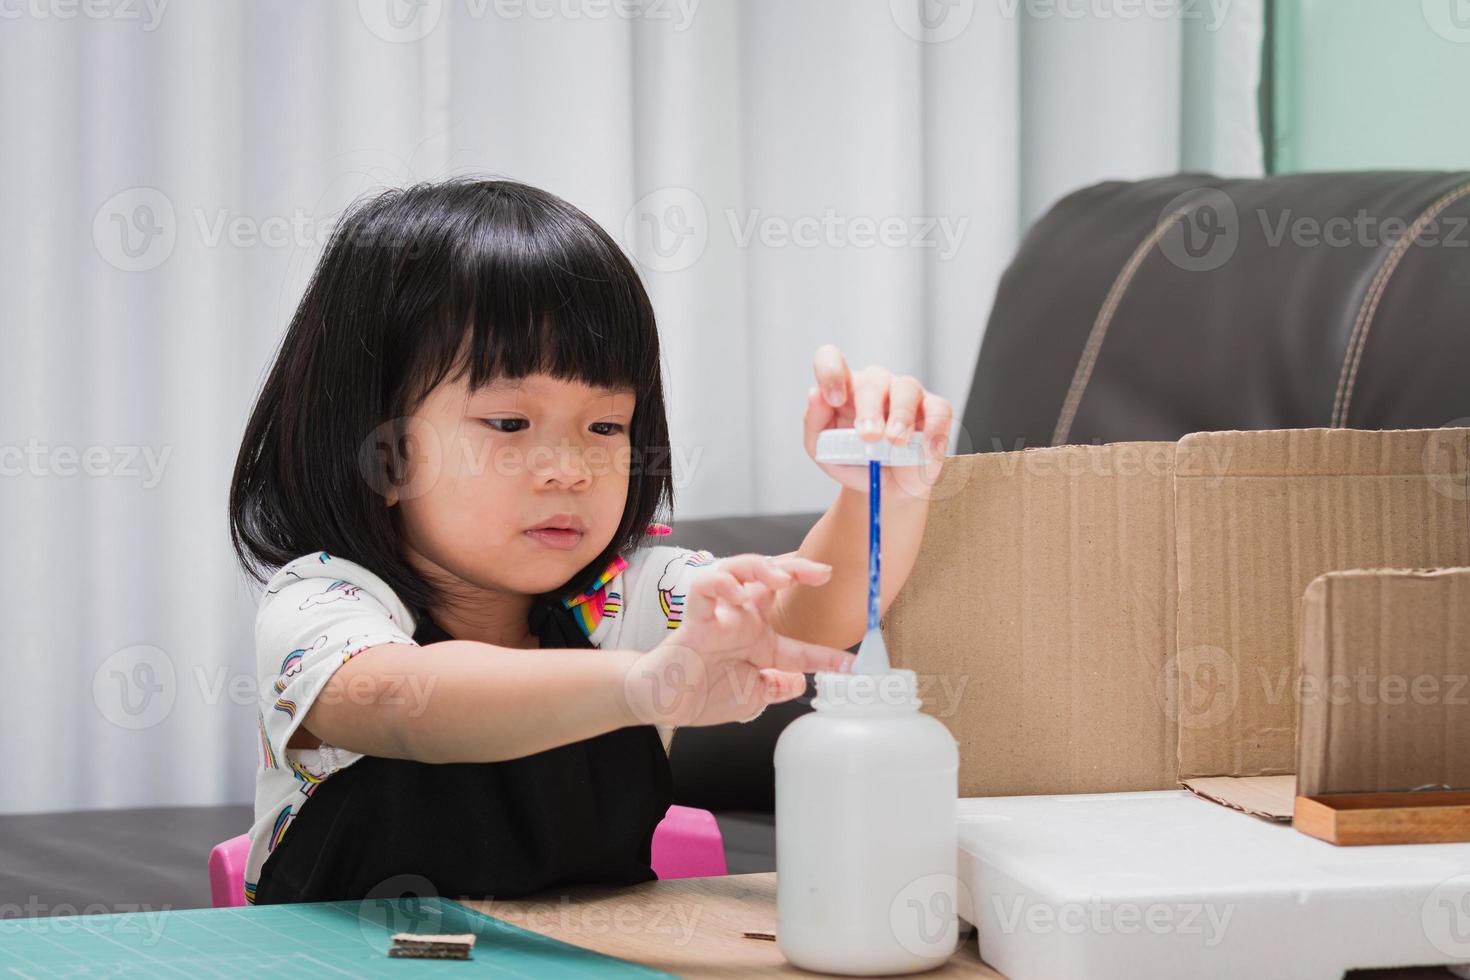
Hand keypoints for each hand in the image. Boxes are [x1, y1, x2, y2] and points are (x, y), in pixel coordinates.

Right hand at [623, 554, 853, 726]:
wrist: (663, 705)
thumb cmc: (701, 694)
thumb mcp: (753, 695)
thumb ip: (777, 687)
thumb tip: (801, 682)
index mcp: (756, 636)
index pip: (797, 634)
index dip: (826, 652)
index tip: (852, 666)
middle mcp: (740, 618)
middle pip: (770, 576)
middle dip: (798, 567)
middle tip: (823, 572)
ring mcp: (718, 615)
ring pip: (738, 567)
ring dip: (762, 566)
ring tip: (783, 577)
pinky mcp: (694, 619)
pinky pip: (704, 588)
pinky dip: (721, 584)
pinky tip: (738, 595)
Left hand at [804, 344, 952, 496]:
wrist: (886, 489)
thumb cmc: (854, 461)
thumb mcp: (823, 449)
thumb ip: (814, 423)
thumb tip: (815, 395)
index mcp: (844, 388)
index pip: (831, 359)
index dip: (831, 372)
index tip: (834, 400)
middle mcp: (875, 384)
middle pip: (872, 379)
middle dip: (870, 409)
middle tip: (869, 437)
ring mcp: (906, 393)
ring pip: (906, 388)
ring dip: (901, 417)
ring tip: (896, 443)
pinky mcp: (934, 408)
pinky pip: (938, 409)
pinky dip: (933, 430)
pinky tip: (925, 450)